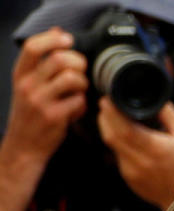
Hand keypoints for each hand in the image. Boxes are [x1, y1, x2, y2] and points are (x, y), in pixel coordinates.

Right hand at [4, 28, 87, 166]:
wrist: (24, 146)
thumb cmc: (31, 113)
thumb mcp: (29, 84)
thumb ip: (42, 61)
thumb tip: (57, 32)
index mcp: (21, 74)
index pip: (33, 47)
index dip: (54, 39)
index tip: (68, 40)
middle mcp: (28, 85)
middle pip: (59, 59)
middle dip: (78, 62)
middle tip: (81, 71)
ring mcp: (40, 101)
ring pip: (72, 79)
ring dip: (83, 83)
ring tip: (79, 91)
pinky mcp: (54, 116)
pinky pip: (79, 101)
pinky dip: (83, 104)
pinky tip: (76, 110)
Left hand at [97, 98, 173, 209]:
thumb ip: (168, 114)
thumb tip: (152, 98)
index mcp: (155, 148)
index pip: (123, 127)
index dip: (111, 111)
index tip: (109, 99)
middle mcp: (140, 161)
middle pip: (110, 134)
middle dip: (105, 116)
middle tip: (108, 105)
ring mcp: (131, 172)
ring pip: (111, 144)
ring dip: (110, 129)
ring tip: (117, 118)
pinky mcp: (128, 178)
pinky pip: (118, 155)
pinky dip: (119, 144)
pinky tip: (129, 140)